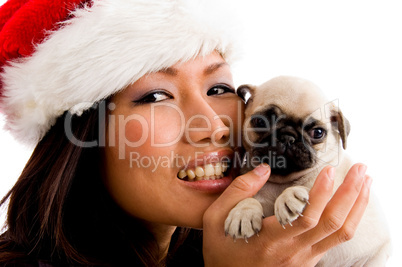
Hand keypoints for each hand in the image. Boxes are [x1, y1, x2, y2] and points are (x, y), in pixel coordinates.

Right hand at [202, 163, 370, 266]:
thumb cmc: (222, 250)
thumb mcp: (216, 218)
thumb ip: (238, 191)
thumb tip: (263, 169)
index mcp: (269, 239)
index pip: (305, 216)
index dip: (321, 193)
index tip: (328, 170)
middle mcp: (292, 250)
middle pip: (331, 222)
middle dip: (350, 193)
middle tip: (359, 169)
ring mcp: (303, 258)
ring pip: (340, 233)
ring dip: (357, 206)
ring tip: (365, 182)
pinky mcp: (308, 260)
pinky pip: (336, 240)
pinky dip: (350, 219)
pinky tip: (353, 204)